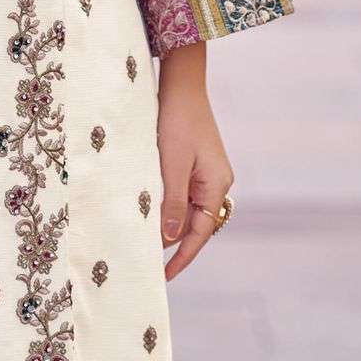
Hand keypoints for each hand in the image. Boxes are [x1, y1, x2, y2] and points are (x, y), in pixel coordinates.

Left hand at [155, 42, 232, 280]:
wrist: (181, 84)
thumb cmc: (176, 121)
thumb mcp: (171, 163)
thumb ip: (171, 201)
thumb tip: (170, 238)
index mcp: (216, 185)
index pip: (200, 233)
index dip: (182, 256)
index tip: (165, 277)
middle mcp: (216, 182)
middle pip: (195, 223)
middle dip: (173, 242)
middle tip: (147, 260)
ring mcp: (207, 172)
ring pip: (188, 208)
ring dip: (168, 222)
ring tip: (143, 238)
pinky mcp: (196, 161)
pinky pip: (183, 192)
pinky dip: (168, 204)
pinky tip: (150, 208)